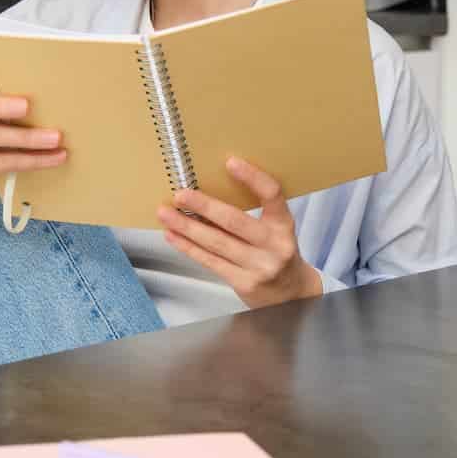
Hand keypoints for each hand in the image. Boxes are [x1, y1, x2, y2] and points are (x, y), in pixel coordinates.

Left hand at [157, 156, 322, 308]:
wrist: (290, 295)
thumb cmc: (276, 253)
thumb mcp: (275, 231)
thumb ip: (252, 214)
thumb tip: (207, 192)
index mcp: (283, 225)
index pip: (272, 195)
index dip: (252, 177)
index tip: (230, 162)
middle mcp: (274, 245)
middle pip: (234, 221)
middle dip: (204, 206)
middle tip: (180, 194)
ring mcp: (259, 267)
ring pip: (217, 243)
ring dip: (187, 227)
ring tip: (166, 213)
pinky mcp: (244, 284)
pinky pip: (210, 261)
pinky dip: (188, 247)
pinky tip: (173, 235)